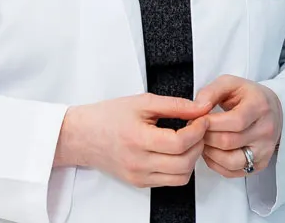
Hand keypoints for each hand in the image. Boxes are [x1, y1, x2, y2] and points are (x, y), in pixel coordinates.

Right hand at [54, 93, 211, 187]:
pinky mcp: (139, 183)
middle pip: (184, 163)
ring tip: (188, 141)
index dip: (198, 130)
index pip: (180, 142)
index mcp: (138, 139)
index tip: (202, 119)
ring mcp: (139, 176)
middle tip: (199, 129)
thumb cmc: (107, 116)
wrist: (82, 136)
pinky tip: (175, 152)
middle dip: (198, 144)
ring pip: (180, 177)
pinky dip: (179, 168)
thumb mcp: (142, 102)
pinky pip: (169, 181)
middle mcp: (138, 162)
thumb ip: (174, 105)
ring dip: (191, 159)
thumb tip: (199, 108)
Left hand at [195, 75, 282, 178]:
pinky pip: (232, 172)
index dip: (211, 123)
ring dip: (209, 152)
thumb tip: (196, 108)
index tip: (196, 120)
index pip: (235, 121)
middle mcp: (266, 131)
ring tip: (202, 141)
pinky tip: (211, 151)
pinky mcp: (260, 165)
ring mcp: (264, 151)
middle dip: (206, 137)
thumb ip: (210, 92)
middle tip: (195, 131)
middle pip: (229, 142)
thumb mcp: (230, 83)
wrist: (271, 109)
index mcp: (260, 107)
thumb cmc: (247, 96)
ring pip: (230, 161)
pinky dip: (215, 164)